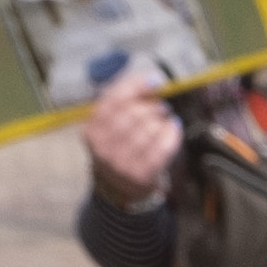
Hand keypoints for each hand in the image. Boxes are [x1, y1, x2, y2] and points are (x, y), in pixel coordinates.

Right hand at [85, 70, 180, 209]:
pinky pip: (161, 148)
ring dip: (162, 120)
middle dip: (152, 106)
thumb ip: (124, 101)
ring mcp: (120, 163)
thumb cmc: (119, 147)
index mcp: (92, 129)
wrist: (119, 188)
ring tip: (165, 119)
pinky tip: (174, 128)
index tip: (154, 79)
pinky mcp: (140, 176)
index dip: (135, 85)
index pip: (112, 100)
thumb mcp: (111, 125)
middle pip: (132, 114)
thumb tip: (151, 78)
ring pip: (148, 130)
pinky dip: (172, 134)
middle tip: (161, 106)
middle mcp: (102, 147)